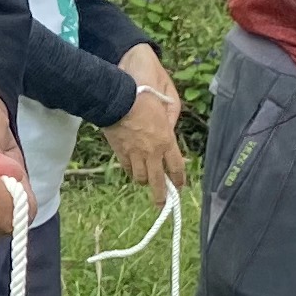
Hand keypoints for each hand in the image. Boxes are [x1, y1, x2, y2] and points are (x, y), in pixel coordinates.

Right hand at [104, 47, 186, 198]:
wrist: (115, 94)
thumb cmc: (145, 91)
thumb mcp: (169, 98)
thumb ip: (172, 117)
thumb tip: (170, 128)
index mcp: (166, 139)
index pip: (176, 166)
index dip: (179, 180)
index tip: (180, 187)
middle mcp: (151, 151)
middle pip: (157, 181)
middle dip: (161, 196)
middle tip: (161, 204)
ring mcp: (133, 153)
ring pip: (140, 177)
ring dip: (144, 180)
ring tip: (146, 182)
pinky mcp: (118, 151)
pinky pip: (126, 167)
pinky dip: (131, 170)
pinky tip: (133, 170)